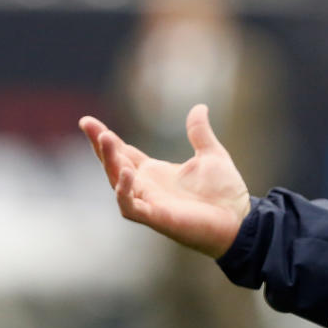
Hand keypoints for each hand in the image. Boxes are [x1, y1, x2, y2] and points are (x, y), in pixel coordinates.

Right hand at [79, 104, 250, 257]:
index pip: (123, 153)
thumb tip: (199, 107)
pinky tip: (126, 173)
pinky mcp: (157, 218)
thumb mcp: (212, 154)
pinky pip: (131, 207)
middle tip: (89, 125)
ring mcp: (149, 203)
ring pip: (117, 183)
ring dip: (109, 162)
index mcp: (154, 173)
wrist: (241, 220)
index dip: (105, 138)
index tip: (87, 121)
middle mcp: (147, 188)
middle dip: (100, 146)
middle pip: (114, 165)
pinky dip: (124, 192)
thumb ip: (200, 132)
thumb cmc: (225, 193)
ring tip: (105, 138)